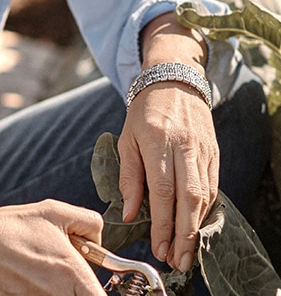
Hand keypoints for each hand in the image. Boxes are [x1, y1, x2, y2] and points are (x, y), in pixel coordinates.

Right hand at [0, 199, 106, 295]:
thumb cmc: (12, 225)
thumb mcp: (54, 211)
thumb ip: (88, 222)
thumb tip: (100, 241)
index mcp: (71, 272)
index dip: (97, 292)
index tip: (90, 285)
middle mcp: (57, 294)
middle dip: (74, 288)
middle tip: (59, 274)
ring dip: (53, 290)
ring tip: (37, 273)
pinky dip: (33, 292)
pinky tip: (23, 279)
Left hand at [117, 82, 217, 272]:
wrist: (174, 81)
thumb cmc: (144, 112)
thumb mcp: (127, 138)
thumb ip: (129, 176)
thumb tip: (129, 213)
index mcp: (158, 140)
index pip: (162, 190)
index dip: (162, 223)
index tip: (158, 247)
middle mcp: (184, 146)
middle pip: (188, 198)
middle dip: (183, 234)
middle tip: (176, 261)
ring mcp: (203, 150)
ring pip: (204, 196)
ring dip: (196, 228)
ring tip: (185, 253)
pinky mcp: (214, 153)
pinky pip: (212, 188)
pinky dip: (205, 212)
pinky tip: (196, 228)